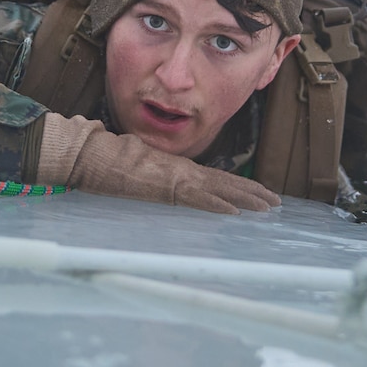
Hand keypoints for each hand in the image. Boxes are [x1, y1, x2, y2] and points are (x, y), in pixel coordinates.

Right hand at [36, 113, 279, 213]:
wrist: (91, 155)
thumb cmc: (108, 159)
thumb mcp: (137, 165)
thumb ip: (150, 171)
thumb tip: (151, 171)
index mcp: (175, 170)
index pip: (213, 179)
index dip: (236, 186)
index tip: (256, 194)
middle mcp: (179, 172)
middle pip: (223, 183)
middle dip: (251, 193)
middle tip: (275, 202)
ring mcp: (174, 178)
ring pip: (217, 188)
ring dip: (244, 198)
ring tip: (267, 206)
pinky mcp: (165, 186)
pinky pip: (197, 198)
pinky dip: (217, 204)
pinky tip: (235, 211)